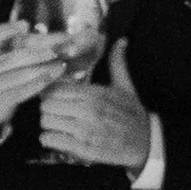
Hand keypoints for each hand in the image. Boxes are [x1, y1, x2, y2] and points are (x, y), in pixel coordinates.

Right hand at [0, 13, 77, 135]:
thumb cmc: (0, 78)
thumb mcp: (1, 60)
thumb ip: (16, 46)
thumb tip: (32, 27)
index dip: (10, 29)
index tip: (26, 25)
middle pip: (18, 54)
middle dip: (43, 49)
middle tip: (63, 45)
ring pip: (23, 72)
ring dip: (46, 66)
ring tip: (63, 63)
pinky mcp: (2, 100)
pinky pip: (23, 90)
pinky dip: (40, 82)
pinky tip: (53, 77)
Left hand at [38, 37, 152, 175]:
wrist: (145, 142)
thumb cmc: (132, 114)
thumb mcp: (126, 86)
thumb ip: (118, 63)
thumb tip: (121, 40)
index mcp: (95, 94)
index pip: (56, 88)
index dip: (51, 92)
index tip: (55, 96)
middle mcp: (87, 110)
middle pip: (47, 105)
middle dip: (48, 108)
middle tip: (55, 112)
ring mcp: (83, 130)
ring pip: (45, 122)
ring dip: (47, 124)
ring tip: (56, 125)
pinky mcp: (81, 148)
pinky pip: (50, 140)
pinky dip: (49, 139)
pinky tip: (57, 138)